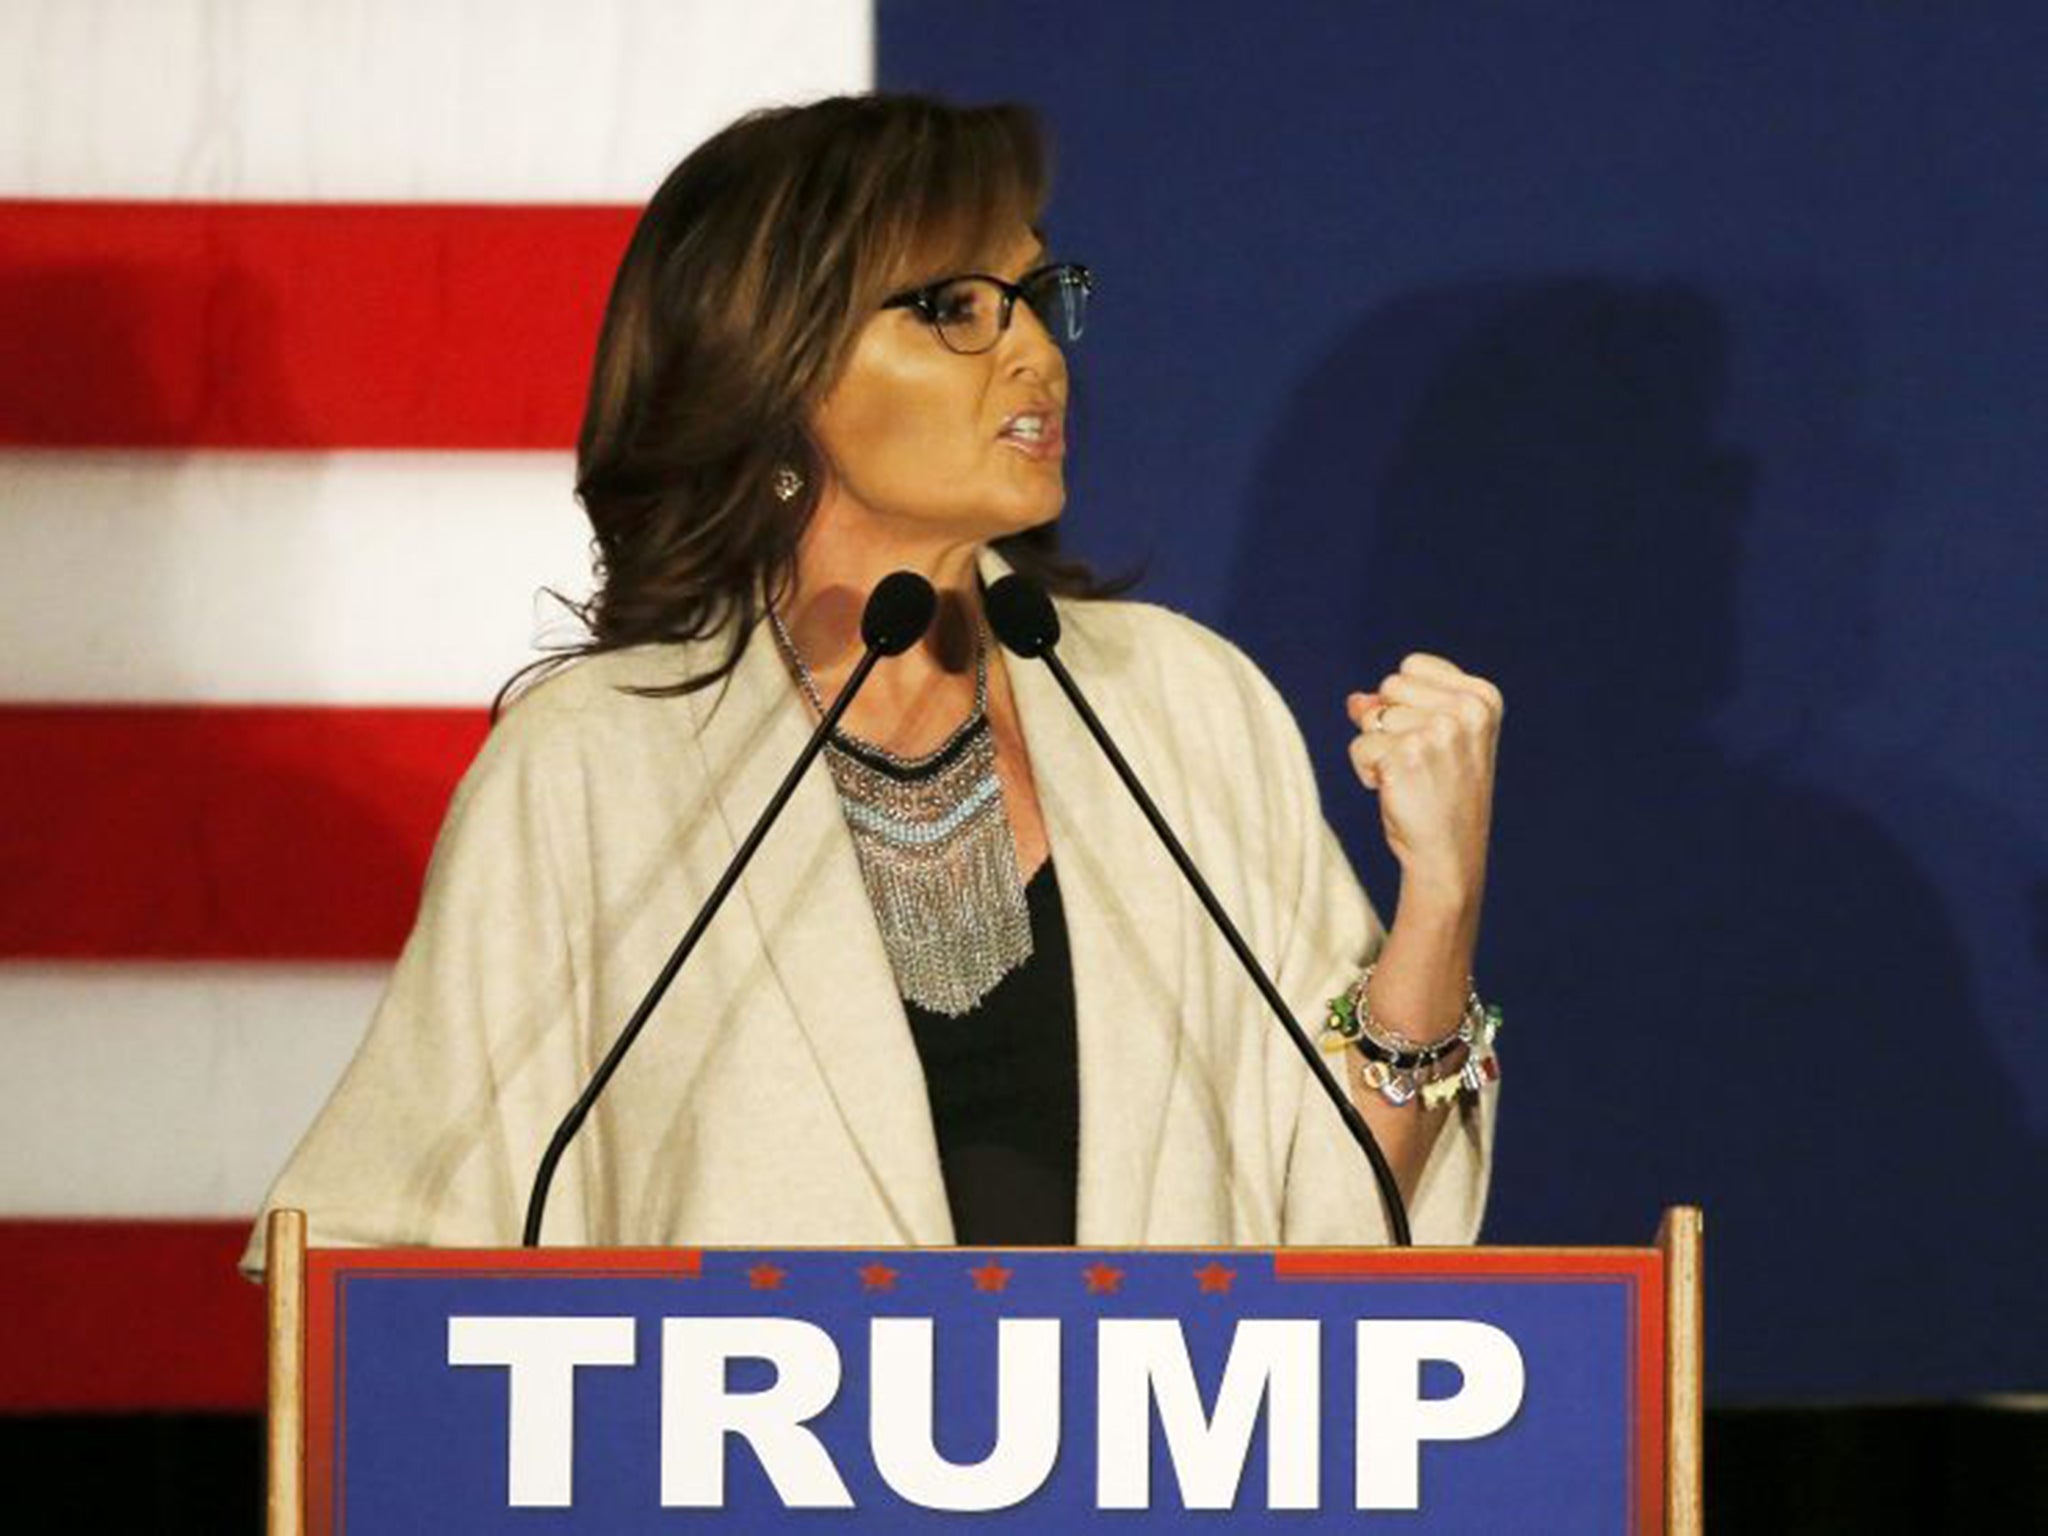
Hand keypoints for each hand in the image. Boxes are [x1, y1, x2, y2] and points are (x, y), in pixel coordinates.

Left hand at [1346, 653, 1501, 900]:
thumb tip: (1356, 699)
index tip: (1432, 736)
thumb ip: (1399, 708)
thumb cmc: (1442, 797)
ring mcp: (1439, 731)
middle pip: (1389, 685)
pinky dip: (1366, 771)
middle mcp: (1467, 710)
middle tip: (1419, 762)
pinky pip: (1359, 746)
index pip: (1412, 666)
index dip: (1406, 701)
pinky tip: (1396, 791)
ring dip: (1377, 750)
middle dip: (1389, 723)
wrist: (1449, 855)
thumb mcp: (1435, 740)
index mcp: (1483, 698)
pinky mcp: (1408, 755)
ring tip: (1410, 778)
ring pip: (1370, 717)